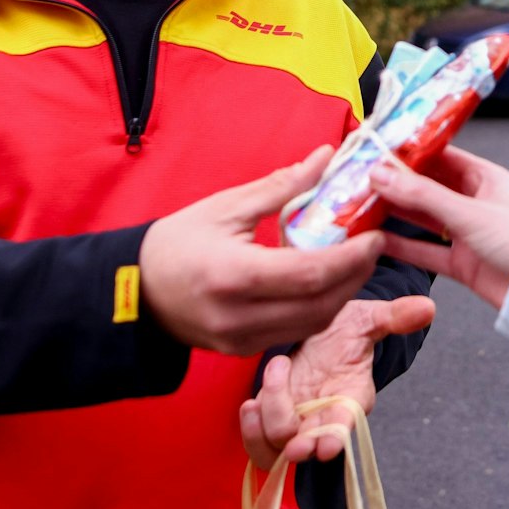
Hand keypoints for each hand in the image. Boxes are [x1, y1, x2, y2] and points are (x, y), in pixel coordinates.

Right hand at [140, 145, 385, 354]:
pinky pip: (295, 332)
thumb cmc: (174, 242)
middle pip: (320, 304)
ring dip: (342, 294)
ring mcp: (241, 339)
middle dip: (356, 276)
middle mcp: (240, 316)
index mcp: (233, 275)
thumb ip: (281, 187)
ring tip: (354, 261)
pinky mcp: (243, 350)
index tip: (375, 236)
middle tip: (373, 245)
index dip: (351, 258)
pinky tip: (324, 281)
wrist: (133, 291)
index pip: (310, 274)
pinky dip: (318, 307)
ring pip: (313, 323)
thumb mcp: (224, 207)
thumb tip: (326, 157)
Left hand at [239, 294, 435, 469]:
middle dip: (298, 446)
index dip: (337, 437)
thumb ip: (393, 317)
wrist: (321, 333)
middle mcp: (323, 416)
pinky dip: (250, 429)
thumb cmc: (345, 329)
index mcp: (351, 398)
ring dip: (265, 431)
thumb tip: (427, 308)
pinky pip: (259, 440)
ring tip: (257, 401)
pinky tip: (249, 405)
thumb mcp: (368, 318)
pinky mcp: (272, 418)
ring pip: (277, 447)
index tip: (326, 448)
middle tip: (291, 441)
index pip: (347, 424)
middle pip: (308, 443)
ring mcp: (296, 420)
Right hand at [367, 146, 508, 309]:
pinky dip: (401, 246)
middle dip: (394, 184)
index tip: (378, 149)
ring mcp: (466, 233)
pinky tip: (375, 240)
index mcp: (485, 178)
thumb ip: (423, 195)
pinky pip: (424, 250)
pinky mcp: (461, 263)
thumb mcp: (470, 213)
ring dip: (393, 213)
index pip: (440, 155)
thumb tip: (382, 174)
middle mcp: (474, 202)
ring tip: (358, 206)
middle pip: (426, 187)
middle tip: (359, 179)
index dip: (409, 152)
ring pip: (422, 219)